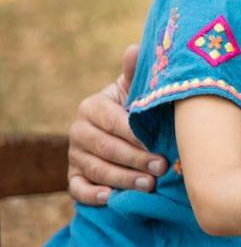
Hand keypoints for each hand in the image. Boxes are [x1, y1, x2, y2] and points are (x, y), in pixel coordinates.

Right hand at [67, 44, 167, 204]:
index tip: (160, 143)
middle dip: (135, 159)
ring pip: (96, 170)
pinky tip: (111, 198)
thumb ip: (136, 72)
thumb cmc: (136, 105)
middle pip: (106, 148)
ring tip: (149, 185)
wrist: (124, 128)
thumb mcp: (137, 88)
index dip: (136, 134)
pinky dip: (92, 195)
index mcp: (92, 106)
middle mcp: (78, 130)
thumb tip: (136, 48)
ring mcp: (74, 155)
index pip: (113, 122)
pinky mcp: (74, 176)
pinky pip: (77, 189)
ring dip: (123, 179)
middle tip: (161, 167)